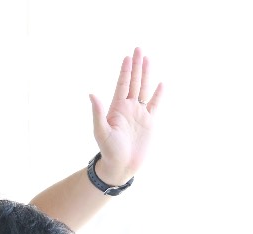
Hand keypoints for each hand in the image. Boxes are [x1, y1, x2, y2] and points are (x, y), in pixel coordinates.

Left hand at [90, 47, 162, 185]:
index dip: (125, 70)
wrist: (122, 165)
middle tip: (138, 49)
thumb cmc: (109, 150)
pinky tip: (160, 84)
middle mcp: (128, 107)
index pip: (122, 84)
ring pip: (144, 89)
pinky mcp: (149, 122)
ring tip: (148, 59)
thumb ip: (98, 112)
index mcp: (117, 107)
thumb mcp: (101, 131)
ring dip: (146, 74)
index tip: (128, 57)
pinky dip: (158, 94)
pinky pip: (154, 105)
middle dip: (136, 65)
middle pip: (133, 81)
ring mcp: (139, 114)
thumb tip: (91, 94)